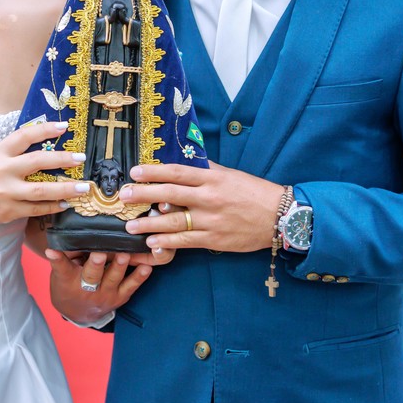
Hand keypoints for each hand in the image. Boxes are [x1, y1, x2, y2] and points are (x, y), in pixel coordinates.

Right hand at [0, 121, 87, 230]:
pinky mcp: (8, 211)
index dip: (45, 129)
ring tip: (83, 188)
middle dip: (63, 159)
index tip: (64, 126)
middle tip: (81, 158)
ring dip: (66, 188)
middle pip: (38, 161)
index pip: (25, 136)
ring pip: (42, 189)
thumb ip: (11, 151)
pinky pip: (36, 208)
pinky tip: (65, 204)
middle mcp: (2, 170)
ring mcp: (6, 192)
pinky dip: (52, 206)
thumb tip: (41, 144)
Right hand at [47, 250, 151, 324]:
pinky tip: (146, 267)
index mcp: (68, 280)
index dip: (57, 259)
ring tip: (125, 254)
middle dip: (95, 264)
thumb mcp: (61, 274)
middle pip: (91, 276)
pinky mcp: (119, 297)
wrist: (78, 313)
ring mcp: (104, 294)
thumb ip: (69, 256)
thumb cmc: (68, 286)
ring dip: (119, 267)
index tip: (51, 250)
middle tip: (99, 253)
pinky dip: (139, 277)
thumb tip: (76, 233)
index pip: (61, 268)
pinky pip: (130, 287)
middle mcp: (86, 289)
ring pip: (113, 279)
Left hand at [119, 162, 281, 252]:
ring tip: (130, 225)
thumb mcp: (230, 175)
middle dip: (144, 195)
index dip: (154, 172)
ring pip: (174, 221)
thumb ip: (206, 169)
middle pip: (170, 195)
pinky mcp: (214, 240)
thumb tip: (184, 159)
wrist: (279, 217)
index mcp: (212, 179)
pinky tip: (152, 242)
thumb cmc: (253, 193)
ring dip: (149, 224)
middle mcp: (209, 198)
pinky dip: (167, 242)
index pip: (177, 172)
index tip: (135, 172)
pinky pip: (186, 241)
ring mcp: (211, 220)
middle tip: (124, 196)